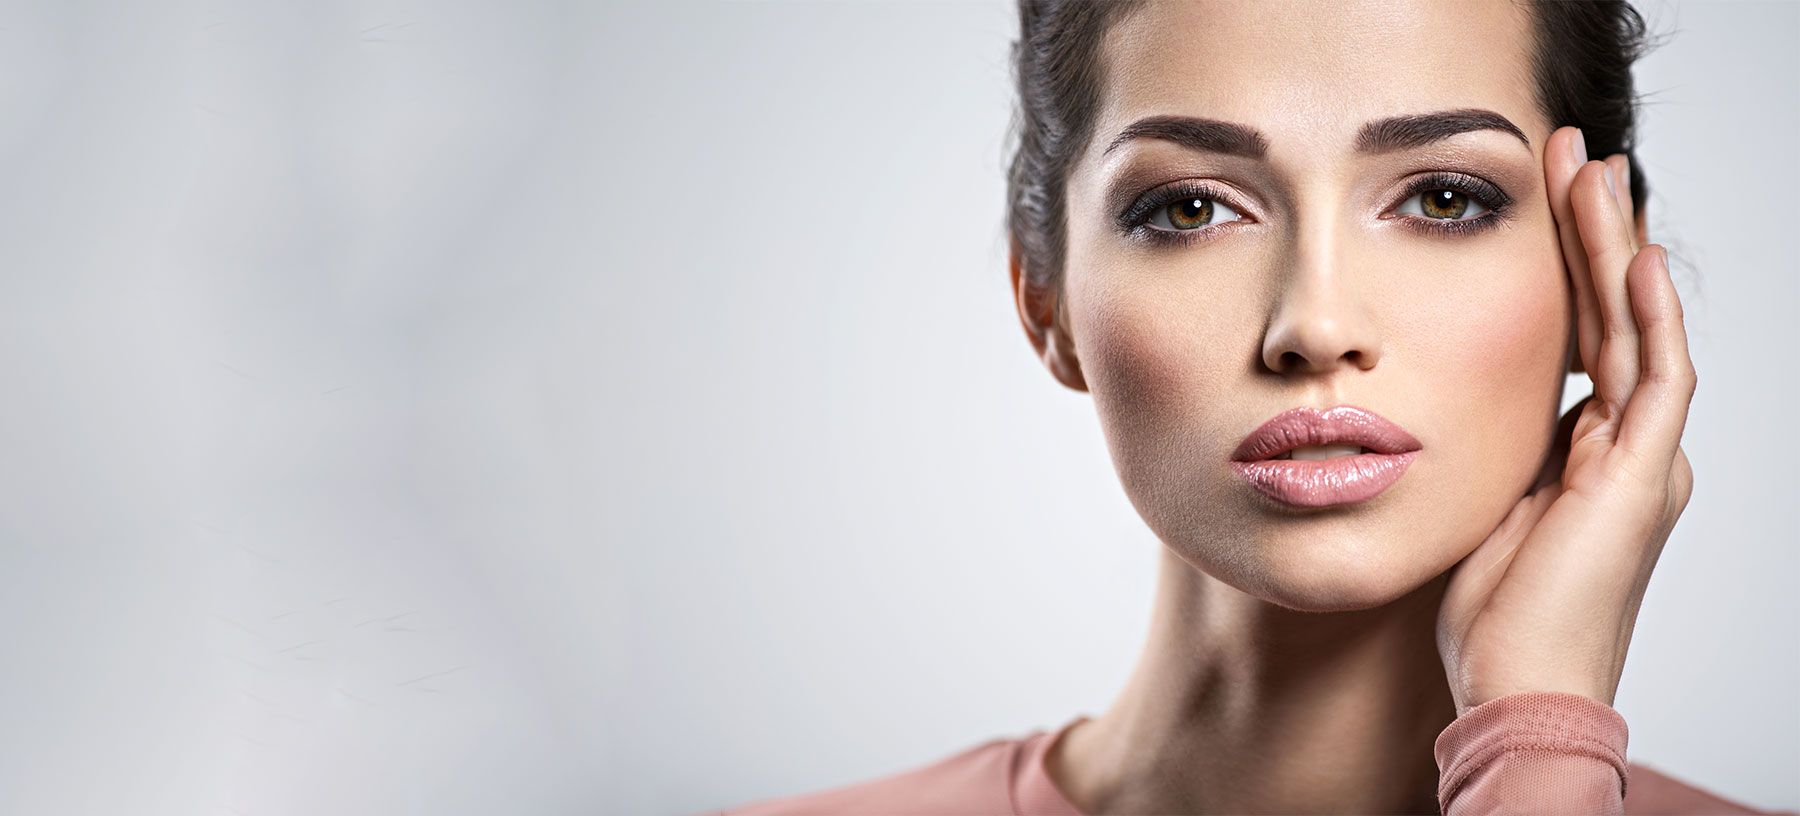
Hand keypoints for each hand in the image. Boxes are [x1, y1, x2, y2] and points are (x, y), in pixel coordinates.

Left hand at [1435, 127, 1696, 716]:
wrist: (1513, 685)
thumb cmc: (1489, 613)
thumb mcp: (1481, 504)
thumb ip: (1488, 449)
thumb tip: (1451, 402)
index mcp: (1590, 451)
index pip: (1581, 333)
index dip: (1564, 264)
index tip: (1539, 198)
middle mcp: (1627, 446)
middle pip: (1612, 314)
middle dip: (1592, 231)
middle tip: (1574, 153)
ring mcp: (1640, 459)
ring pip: (1635, 327)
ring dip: (1616, 246)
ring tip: (1597, 172)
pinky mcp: (1638, 477)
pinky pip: (1656, 378)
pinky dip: (1649, 316)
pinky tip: (1637, 256)